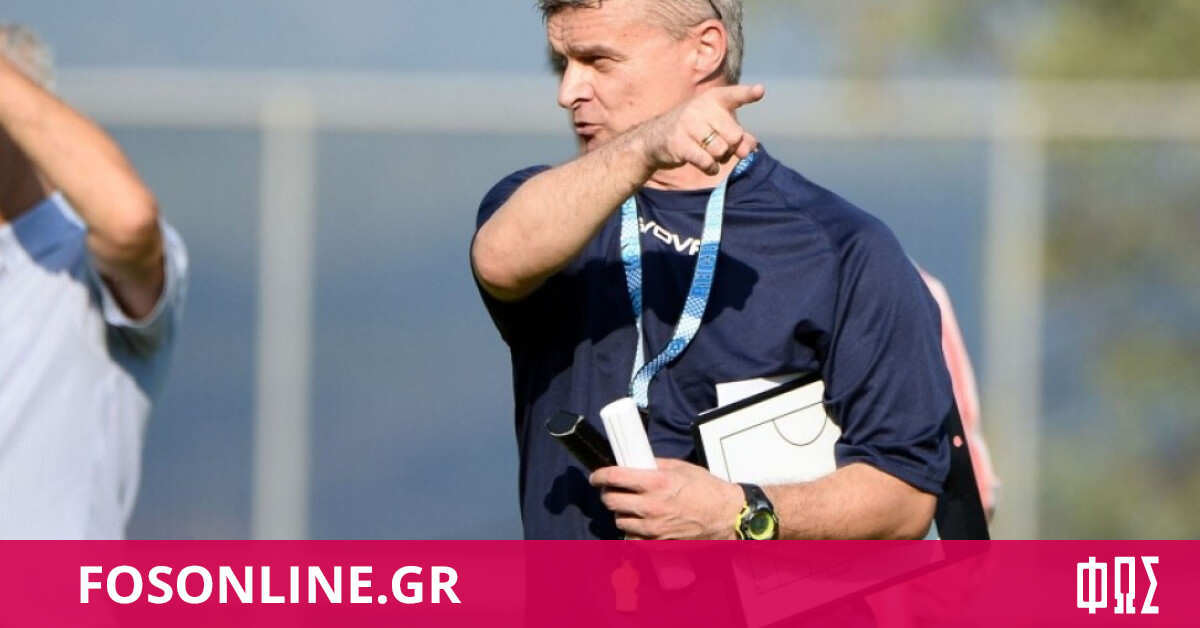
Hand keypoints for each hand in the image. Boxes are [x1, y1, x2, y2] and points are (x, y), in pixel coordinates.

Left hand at [590, 458, 743, 539]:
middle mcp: (651, 506)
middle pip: (611, 501)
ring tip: (628, 506)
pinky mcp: (658, 543)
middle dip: (608, 493)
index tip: (596, 476)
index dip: (599, 476)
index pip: (614, 478)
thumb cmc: (706, 489)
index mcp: (656, 483)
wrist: (725, 515)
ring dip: (620, 512)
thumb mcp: (680, 467)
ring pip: (619, 521)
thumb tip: (635, 462)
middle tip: (612, 490)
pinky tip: (638, 522)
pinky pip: (633, 538)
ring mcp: (653, 528)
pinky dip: (632, 530)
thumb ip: (654, 465)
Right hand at [634, 84, 764, 175]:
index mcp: (713, 99)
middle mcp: (700, 108)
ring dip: (719, 158)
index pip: (734, 96)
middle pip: (734, 135)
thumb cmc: (693, 130)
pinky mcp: (679, 143)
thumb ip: (738, 135)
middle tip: (721, 146)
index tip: (760, 91)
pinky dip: (711, 168)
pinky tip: (707, 166)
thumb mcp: (715, 126)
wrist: (654, 138)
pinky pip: (707, 161)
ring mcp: (688, 125)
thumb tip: (751, 149)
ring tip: (710, 154)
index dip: (748, 94)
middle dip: (732, 147)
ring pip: (721, 150)